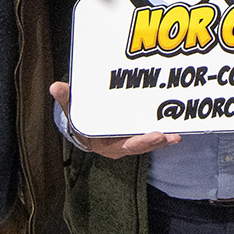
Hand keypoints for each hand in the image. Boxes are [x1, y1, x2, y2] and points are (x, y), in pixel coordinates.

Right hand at [49, 81, 181, 158]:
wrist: (84, 127)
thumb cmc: (80, 119)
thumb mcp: (72, 110)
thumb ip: (66, 100)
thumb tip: (56, 86)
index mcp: (106, 144)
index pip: (126, 145)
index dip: (142, 142)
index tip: (156, 135)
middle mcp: (121, 146)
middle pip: (141, 146)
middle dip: (156, 142)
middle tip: (170, 136)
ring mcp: (130, 141)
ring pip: (149, 142)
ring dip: (164, 138)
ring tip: (178, 134)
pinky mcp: (137, 133)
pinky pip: (152, 134)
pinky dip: (163, 131)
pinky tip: (177, 126)